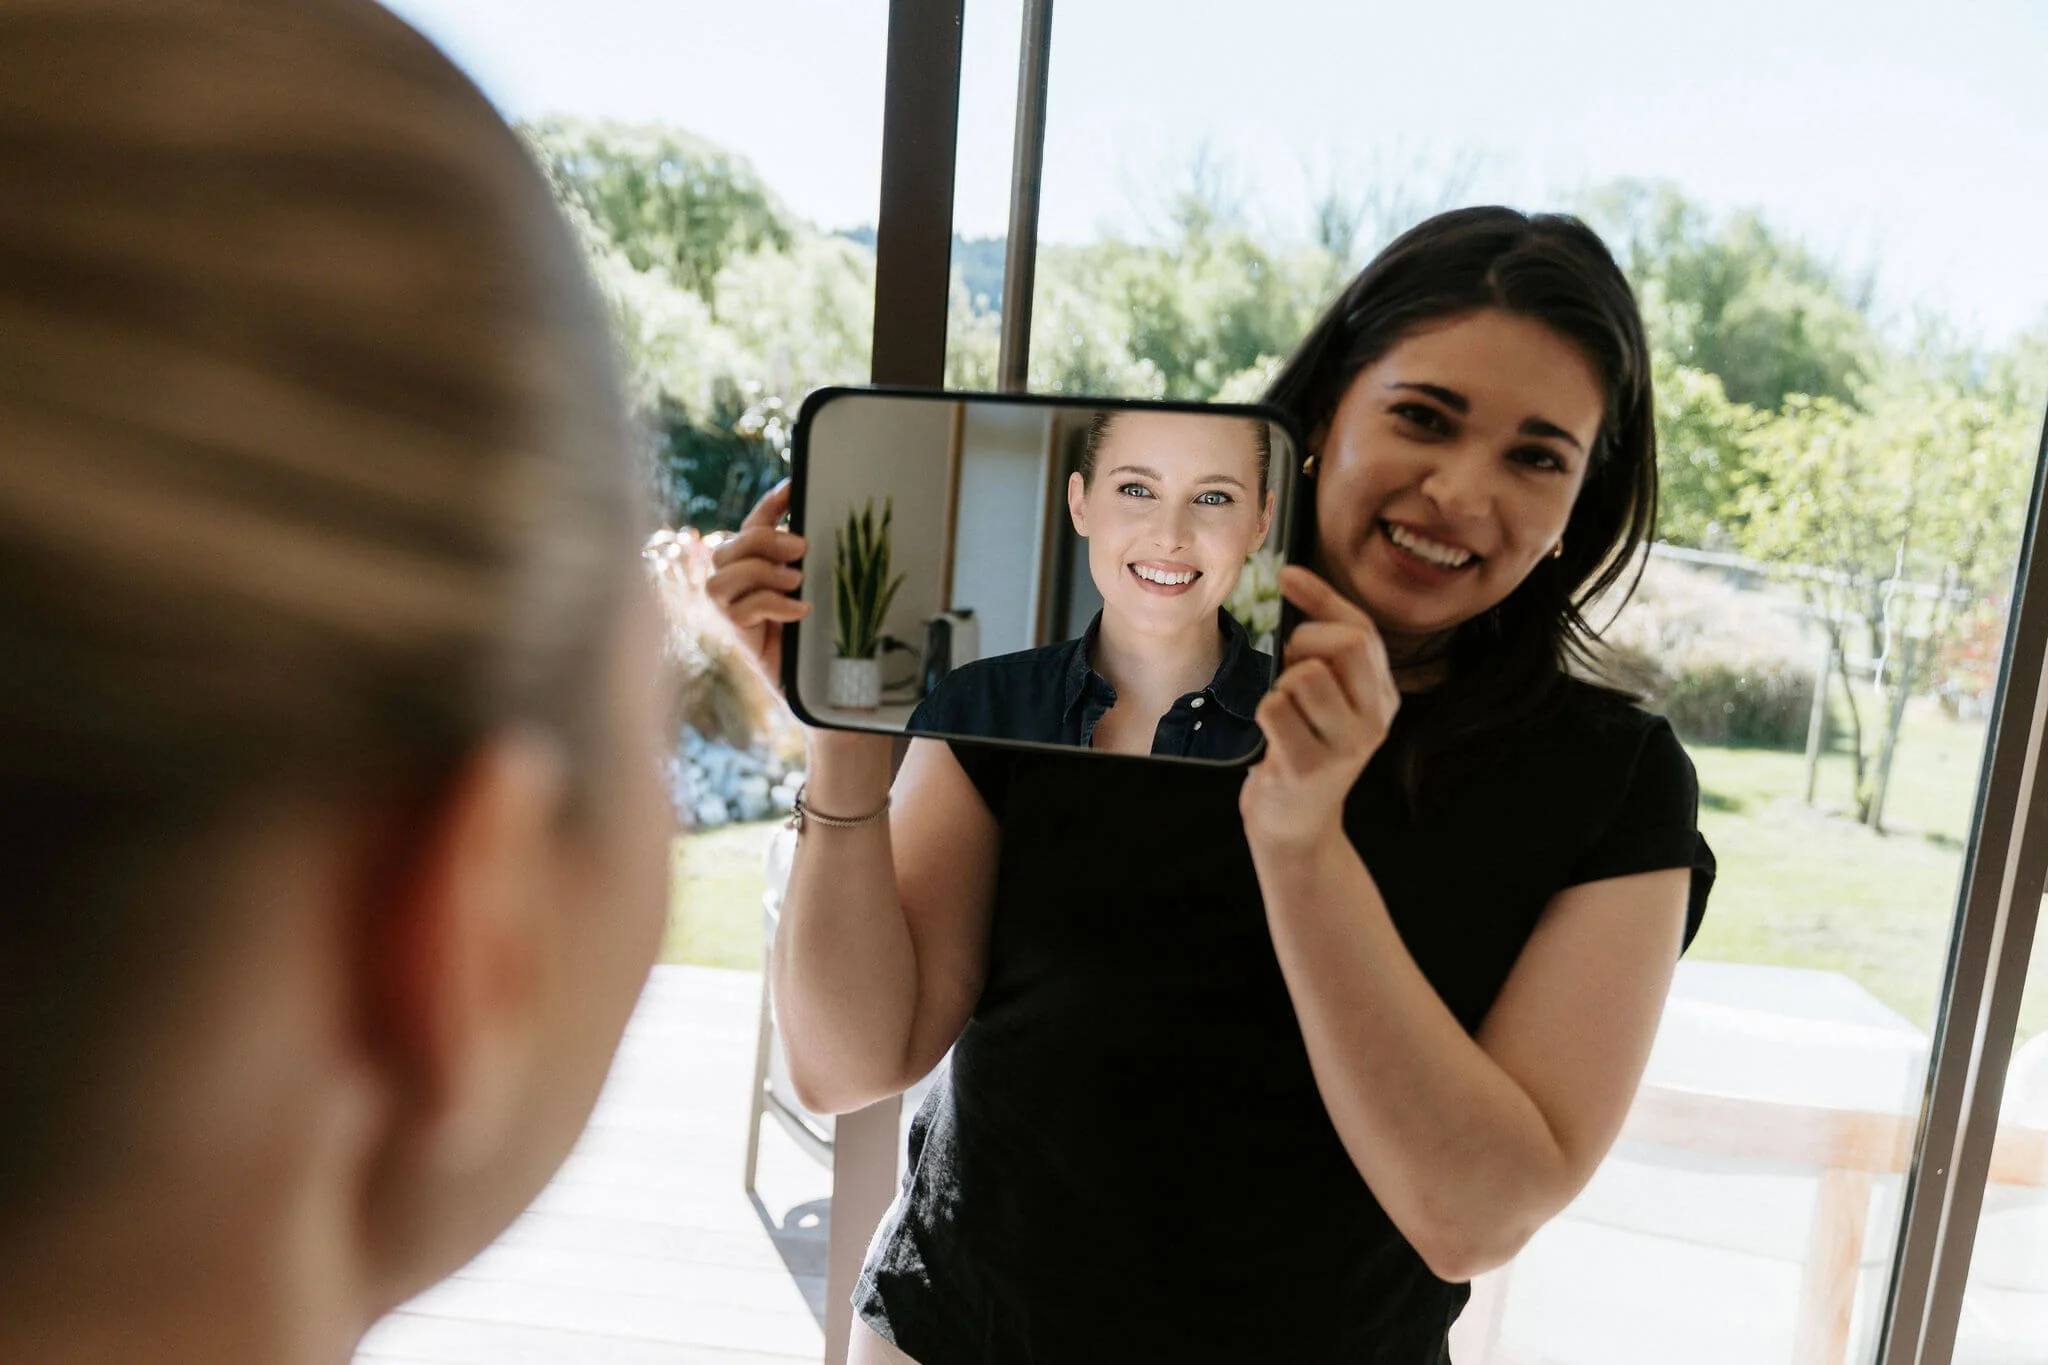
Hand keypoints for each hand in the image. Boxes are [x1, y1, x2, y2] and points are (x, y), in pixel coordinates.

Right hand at [704, 479, 809, 692]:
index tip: (795, 485)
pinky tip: (800, 610)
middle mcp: (726, 581)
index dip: (771, 503)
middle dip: (766, 541)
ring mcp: (722, 608)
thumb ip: (799, 563)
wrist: (801, 683)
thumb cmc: (803, 634)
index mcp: (747, 564)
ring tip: (797, 582)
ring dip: (765, 572)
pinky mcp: (729, 632)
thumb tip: (813, 532)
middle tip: (801, 550)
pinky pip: (745, 608)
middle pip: (733, 545)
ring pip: (729, 573)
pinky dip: (775, 604)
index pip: (753, 523)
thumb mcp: (804, 590)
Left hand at [1239, 566, 1400, 851]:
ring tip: (1284, 710)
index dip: (1323, 598)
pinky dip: (1264, 711)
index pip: (1362, 630)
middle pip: (1347, 645)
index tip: (1286, 576)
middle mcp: (1375, 720)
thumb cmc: (1302, 750)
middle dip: (1305, 642)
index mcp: (1382, 697)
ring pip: (1306, 676)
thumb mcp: (1328, 699)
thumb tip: (1293, 575)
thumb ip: (1321, 645)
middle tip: (1287, 667)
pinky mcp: (1309, 768)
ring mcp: (1346, 747)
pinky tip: (1272, 736)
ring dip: (1281, 685)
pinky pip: (1275, 708)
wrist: (1297, 827)